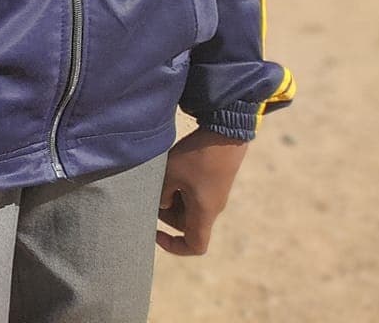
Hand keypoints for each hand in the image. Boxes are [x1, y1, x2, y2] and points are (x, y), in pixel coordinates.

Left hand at [157, 128, 249, 256]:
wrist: (226, 132)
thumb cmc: (198, 156)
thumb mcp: (171, 174)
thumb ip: (161, 194)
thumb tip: (160, 204)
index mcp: (204, 213)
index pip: (195, 246)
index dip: (175, 247)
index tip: (155, 233)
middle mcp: (211, 207)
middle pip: (186, 224)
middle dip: (166, 213)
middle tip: (152, 192)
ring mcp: (213, 193)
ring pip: (187, 207)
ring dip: (171, 197)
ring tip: (161, 176)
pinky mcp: (212, 180)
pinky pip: (192, 192)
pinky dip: (179, 186)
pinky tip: (170, 169)